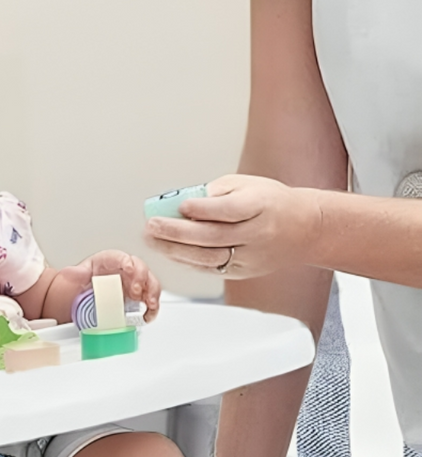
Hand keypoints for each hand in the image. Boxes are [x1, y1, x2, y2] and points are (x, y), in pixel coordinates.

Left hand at [60, 250, 160, 320]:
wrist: (85, 294)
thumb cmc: (86, 279)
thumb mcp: (78, 274)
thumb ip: (76, 274)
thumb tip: (75, 273)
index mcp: (111, 261)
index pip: (121, 258)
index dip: (127, 261)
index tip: (128, 268)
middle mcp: (126, 270)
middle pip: (140, 269)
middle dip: (141, 278)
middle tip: (137, 291)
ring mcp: (134, 283)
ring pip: (150, 283)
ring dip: (152, 293)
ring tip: (149, 304)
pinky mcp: (139, 297)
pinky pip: (150, 300)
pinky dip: (152, 308)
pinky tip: (149, 314)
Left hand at [144, 174, 321, 278]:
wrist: (304, 229)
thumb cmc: (271, 202)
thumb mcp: (247, 184)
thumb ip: (215, 192)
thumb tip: (182, 202)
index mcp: (261, 205)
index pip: (229, 210)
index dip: (202, 209)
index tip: (179, 205)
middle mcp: (257, 233)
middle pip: (212, 236)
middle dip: (177, 232)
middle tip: (152, 225)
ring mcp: (251, 256)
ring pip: (208, 257)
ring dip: (175, 249)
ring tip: (153, 240)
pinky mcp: (243, 271)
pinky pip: (210, 268)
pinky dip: (186, 260)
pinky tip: (169, 251)